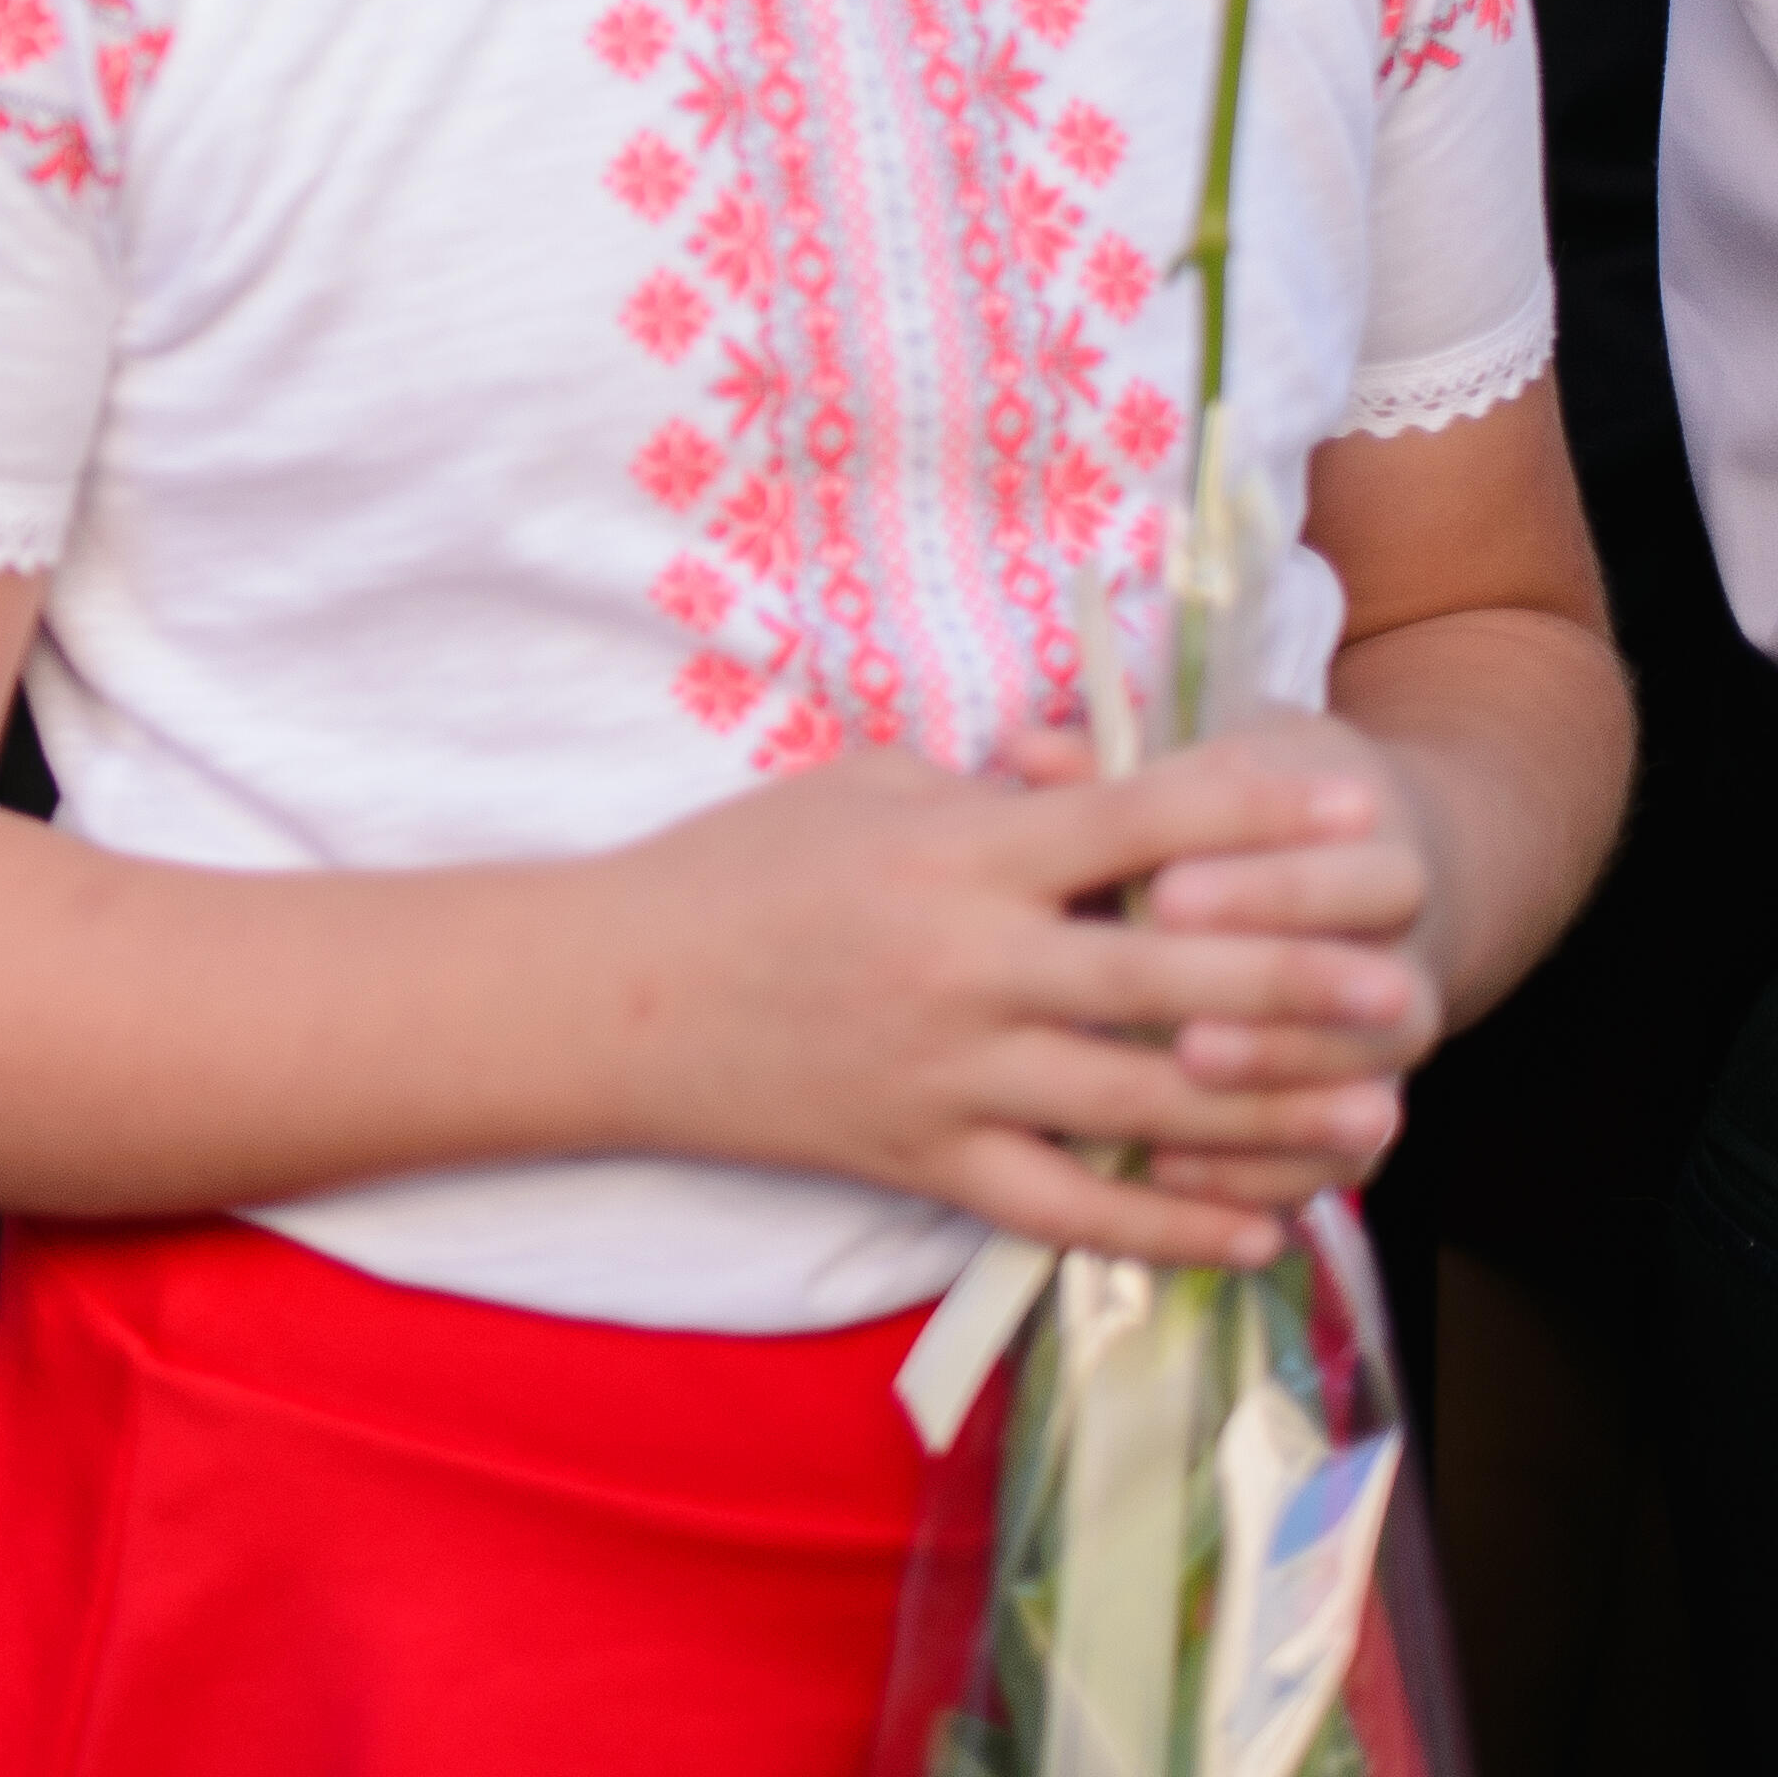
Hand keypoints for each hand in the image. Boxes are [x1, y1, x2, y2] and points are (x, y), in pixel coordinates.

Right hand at [590, 741, 1427, 1265]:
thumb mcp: (861, 790)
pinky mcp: (925, 1161)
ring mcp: (948, 1075)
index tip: (1353, 812)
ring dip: (1270, 1110)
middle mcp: (964, 965)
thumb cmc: (733, 869)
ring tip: (1375, 1111)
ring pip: (1142, 1105)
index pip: (1131, 824)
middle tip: (1405, 985)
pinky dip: (1170, 1228)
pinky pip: (1071, 1210)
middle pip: (1165, 973)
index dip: (1251, 816)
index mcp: (953, 854)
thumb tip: (1106, 785)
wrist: (608, 997)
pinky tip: (1258, 1228)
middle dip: (1298, 978)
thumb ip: (994, 793)